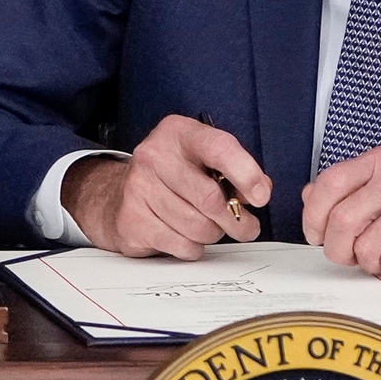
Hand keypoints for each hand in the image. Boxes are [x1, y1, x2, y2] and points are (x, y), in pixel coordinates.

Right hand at [65, 117, 270, 258]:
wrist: (119, 194)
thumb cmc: (172, 176)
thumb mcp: (203, 159)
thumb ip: (235, 170)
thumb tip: (259, 191)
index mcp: (178, 132)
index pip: (219, 148)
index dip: (247, 174)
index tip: (261, 196)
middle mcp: (154, 155)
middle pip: (210, 198)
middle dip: (236, 219)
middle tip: (245, 226)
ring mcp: (139, 187)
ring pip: (197, 226)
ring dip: (213, 234)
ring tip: (210, 228)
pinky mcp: (132, 219)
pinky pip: (181, 245)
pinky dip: (193, 247)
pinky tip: (187, 236)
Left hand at [300, 149, 380, 277]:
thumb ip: (347, 189)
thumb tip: (310, 197)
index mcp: (380, 162)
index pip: (328, 185)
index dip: (313, 216)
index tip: (316, 234)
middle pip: (341, 222)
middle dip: (339, 250)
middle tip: (349, 254)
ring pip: (366, 249)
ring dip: (371, 263)